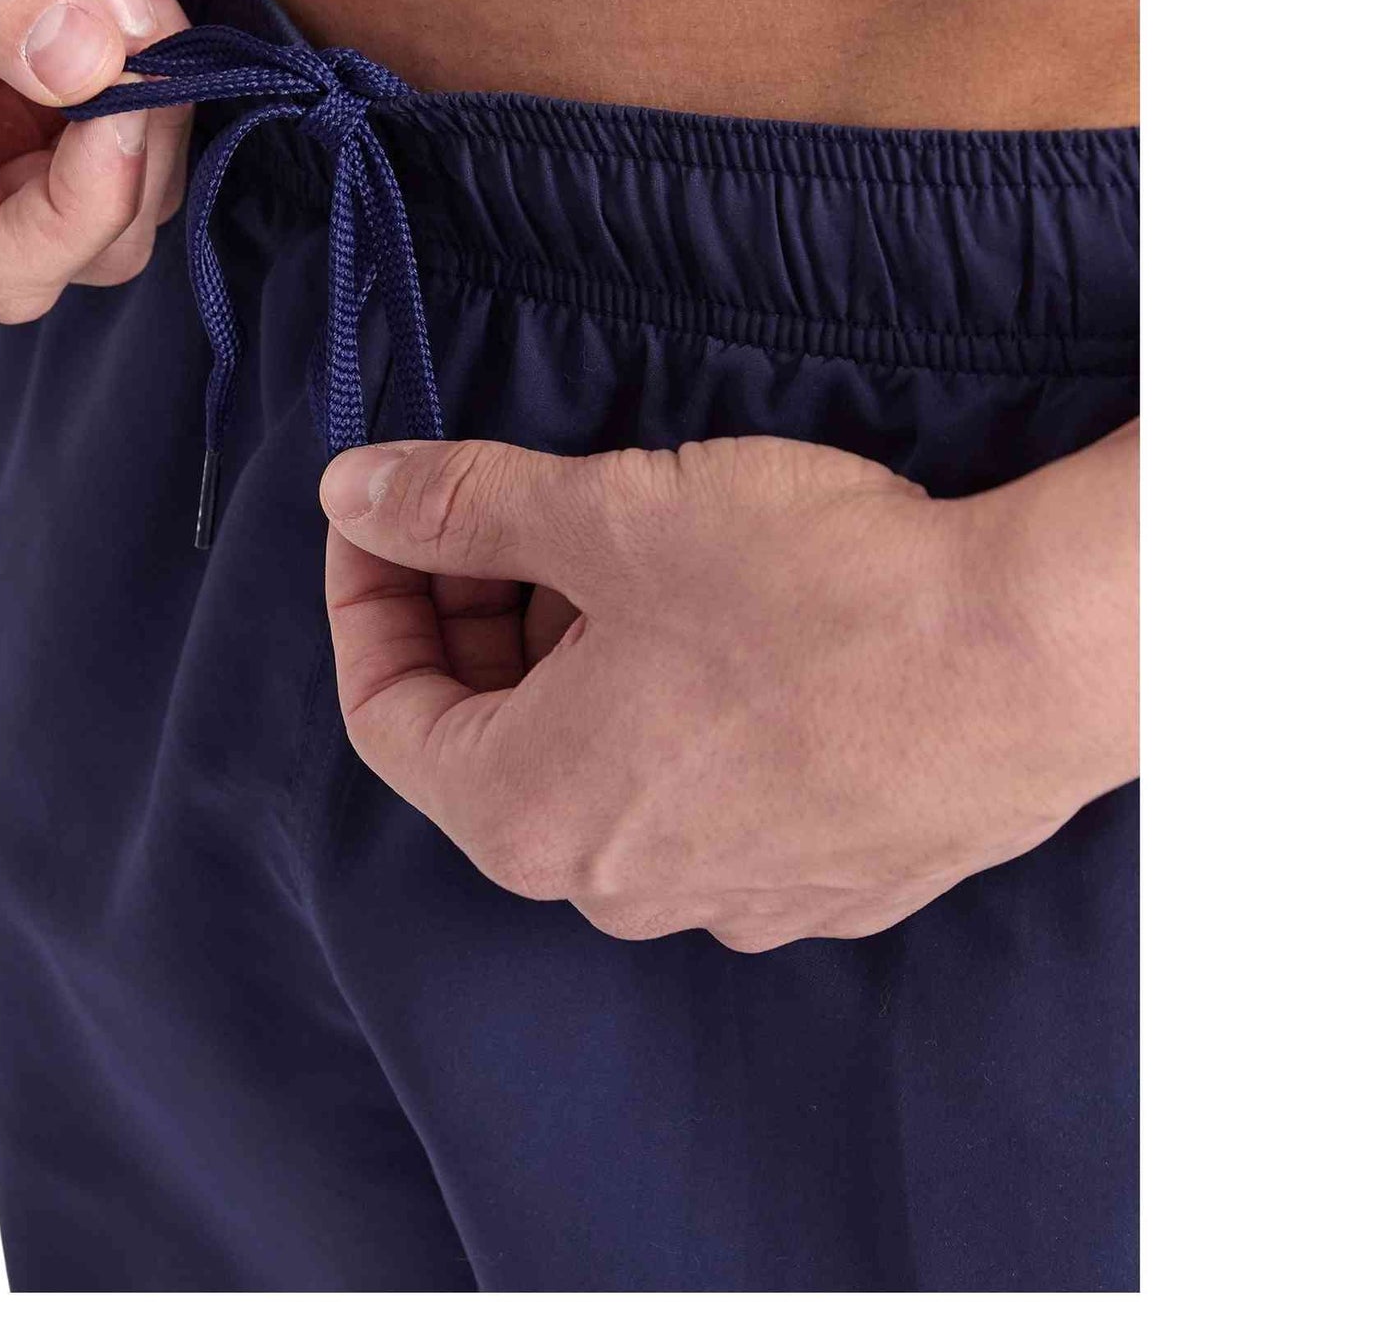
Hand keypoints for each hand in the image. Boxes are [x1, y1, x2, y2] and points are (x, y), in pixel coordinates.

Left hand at [320, 431, 1137, 951]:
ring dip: (577, 658)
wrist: (1035, 661)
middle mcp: (616, 887)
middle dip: (477, 616)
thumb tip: (352, 490)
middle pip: (492, 741)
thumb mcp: (608, 515)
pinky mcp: (826, 880)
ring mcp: (731, 897)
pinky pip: (700, 792)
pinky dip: (672, 709)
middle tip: (506, 511)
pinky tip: (722, 624)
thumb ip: (460, 504)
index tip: (386, 517)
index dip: (369, 598)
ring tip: (624, 553)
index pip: (386, 713)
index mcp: (530, 815)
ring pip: (600, 765)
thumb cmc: (815, 593)